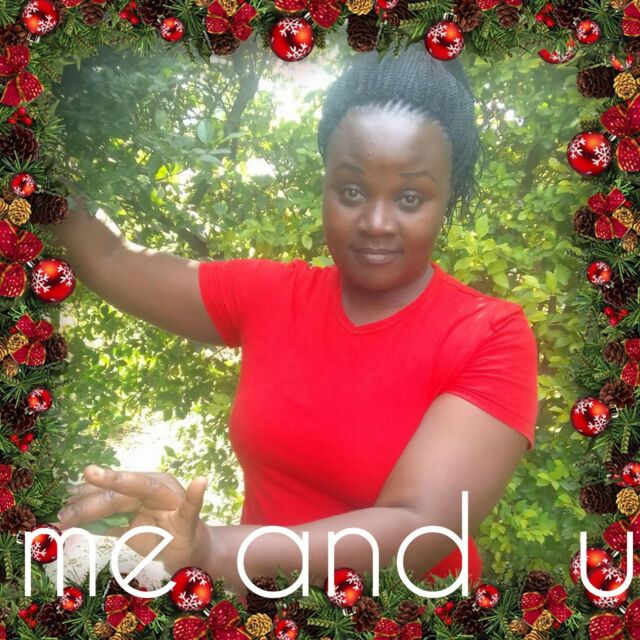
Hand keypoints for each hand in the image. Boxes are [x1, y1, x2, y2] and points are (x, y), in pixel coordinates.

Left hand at [55, 465, 213, 574]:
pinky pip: (193, 505)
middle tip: (64, 515)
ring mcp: (174, 499)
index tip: (66, 496)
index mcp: (142, 487)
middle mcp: (157, 486)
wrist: (187, 552)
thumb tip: (71, 513)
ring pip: (145, 491)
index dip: (90, 492)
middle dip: (91, 504)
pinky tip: (200, 482)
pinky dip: (196, 494)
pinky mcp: (189, 516)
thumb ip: (106, 519)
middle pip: (121, 493)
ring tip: (93, 489)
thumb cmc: (157, 536)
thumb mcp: (127, 528)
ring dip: (120, 490)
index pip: (112, 490)